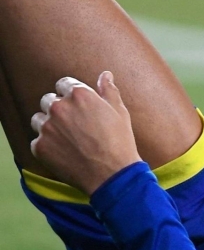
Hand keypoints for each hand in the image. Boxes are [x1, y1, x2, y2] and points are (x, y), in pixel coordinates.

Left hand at [30, 71, 141, 194]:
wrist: (112, 174)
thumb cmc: (120, 141)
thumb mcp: (119, 112)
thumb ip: (108, 91)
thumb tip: (105, 75)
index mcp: (79, 95)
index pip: (64, 84)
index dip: (72, 94)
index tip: (79, 106)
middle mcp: (59, 107)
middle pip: (48, 100)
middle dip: (59, 109)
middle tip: (74, 125)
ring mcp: (47, 127)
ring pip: (38, 119)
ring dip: (49, 125)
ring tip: (67, 139)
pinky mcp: (40, 146)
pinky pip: (38, 141)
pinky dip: (48, 145)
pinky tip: (65, 152)